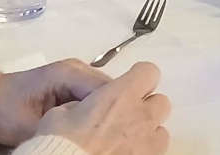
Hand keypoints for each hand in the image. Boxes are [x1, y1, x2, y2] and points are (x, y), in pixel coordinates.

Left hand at [0, 59, 111, 145]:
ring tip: (106, 136)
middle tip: (112, 139)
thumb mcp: (30, 126)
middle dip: (113, 114)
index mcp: (69, 73)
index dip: (114, 112)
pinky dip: (99, 115)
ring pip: (106, 97)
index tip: (114, 135)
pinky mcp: (76, 88)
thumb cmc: (4, 110)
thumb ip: (59, 130)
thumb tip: (82, 139)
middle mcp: (79, 70)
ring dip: (107, 115)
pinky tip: (97, 131)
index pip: (106, 91)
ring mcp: (78, 77)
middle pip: (111, 92)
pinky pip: (96, 100)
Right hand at [34, 61, 170, 154]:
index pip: (148, 72)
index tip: (131, 83)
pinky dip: (144, 152)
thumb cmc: (63, 148)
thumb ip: (79, 105)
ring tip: (127, 139)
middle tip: (128, 114)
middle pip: (161, 102)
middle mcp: (140, 118)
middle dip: (147, 106)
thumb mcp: (58, 116)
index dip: (139, 76)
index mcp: (119, 97)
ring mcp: (148, 144)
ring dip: (148, 132)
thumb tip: (81, 108)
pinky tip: (126, 153)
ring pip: (161, 131)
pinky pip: (155, 153)